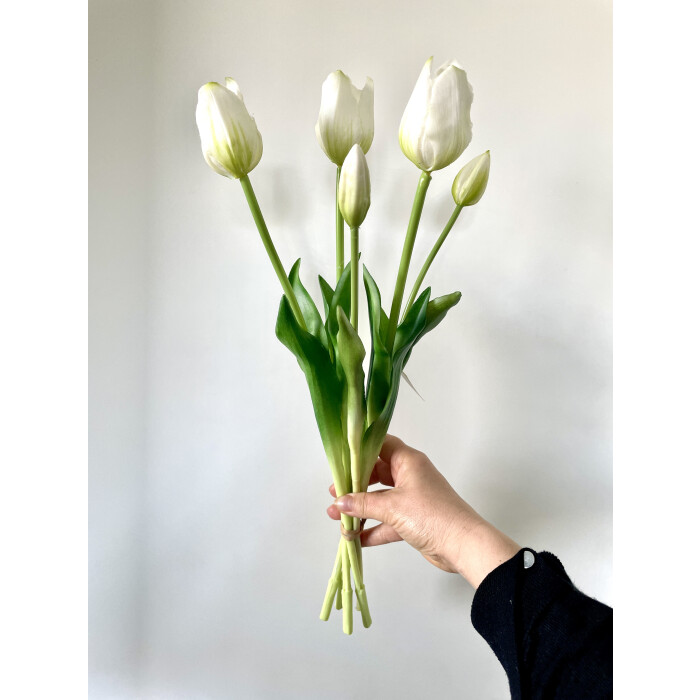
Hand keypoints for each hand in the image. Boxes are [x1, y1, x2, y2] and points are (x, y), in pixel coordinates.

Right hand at [327, 434, 520, 587]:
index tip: (341, 460)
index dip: (360, 450)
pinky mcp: (413, 521)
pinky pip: (387, 521)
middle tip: (335, 495)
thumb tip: (339, 503)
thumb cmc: (432, 515)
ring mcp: (412, 499)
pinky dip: (373, 529)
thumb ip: (363, 504)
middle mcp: (410, 476)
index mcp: (408, 461)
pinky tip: (356, 539)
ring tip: (338, 521)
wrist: (463, 545)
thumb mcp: (393, 507)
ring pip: (380, 500)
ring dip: (360, 510)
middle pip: (377, 474)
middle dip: (354, 486)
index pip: (381, 445)